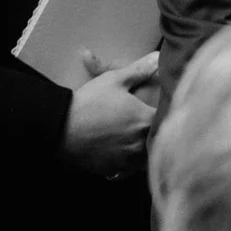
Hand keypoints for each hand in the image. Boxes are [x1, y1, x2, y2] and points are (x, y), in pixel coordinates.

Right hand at [60, 50, 159, 175]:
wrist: (59, 129)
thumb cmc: (88, 103)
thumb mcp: (114, 81)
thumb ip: (139, 70)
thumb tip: (157, 59)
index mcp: (146, 121)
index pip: (170, 120)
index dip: (171, 114)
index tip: (169, 109)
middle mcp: (141, 144)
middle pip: (162, 143)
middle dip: (161, 134)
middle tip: (160, 127)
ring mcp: (128, 159)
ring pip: (148, 159)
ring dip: (148, 151)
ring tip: (144, 142)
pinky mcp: (113, 169)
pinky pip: (130, 170)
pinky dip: (131, 164)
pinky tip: (126, 154)